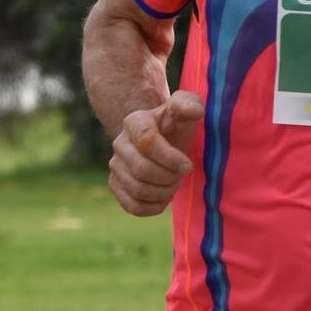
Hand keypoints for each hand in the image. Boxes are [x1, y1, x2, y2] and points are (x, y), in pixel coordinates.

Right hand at [108, 90, 203, 216]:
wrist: (162, 139)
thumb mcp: (185, 108)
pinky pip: (132, 205)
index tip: (187, 166)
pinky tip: (164, 197)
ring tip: (173, 185)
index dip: (170, 158)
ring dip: (163, 192)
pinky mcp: (115, 185)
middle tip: (181, 176)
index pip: (147, 141)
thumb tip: (195, 111)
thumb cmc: (176, 125)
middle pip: (141, 169)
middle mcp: (119, 143)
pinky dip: (153, 207)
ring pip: (137, 189)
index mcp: (134, 122)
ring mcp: (115, 165)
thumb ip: (190, 104)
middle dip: (168, 177)